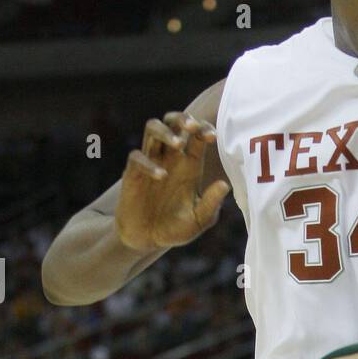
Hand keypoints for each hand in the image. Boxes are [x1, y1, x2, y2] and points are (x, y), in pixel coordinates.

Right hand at [116, 111, 230, 250]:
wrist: (147, 240)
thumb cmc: (176, 227)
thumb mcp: (199, 219)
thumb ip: (211, 204)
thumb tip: (224, 186)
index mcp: (189, 164)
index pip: (197, 135)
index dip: (204, 129)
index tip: (212, 136)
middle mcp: (170, 158)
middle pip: (173, 122)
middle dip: (182, 118)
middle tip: (192, 127)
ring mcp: (150, 162)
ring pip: (152, 129)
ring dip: (165, 131)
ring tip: (178, 143)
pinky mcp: (133, 174)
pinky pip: (137, 158)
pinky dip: (149, 163)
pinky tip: (161, 176)